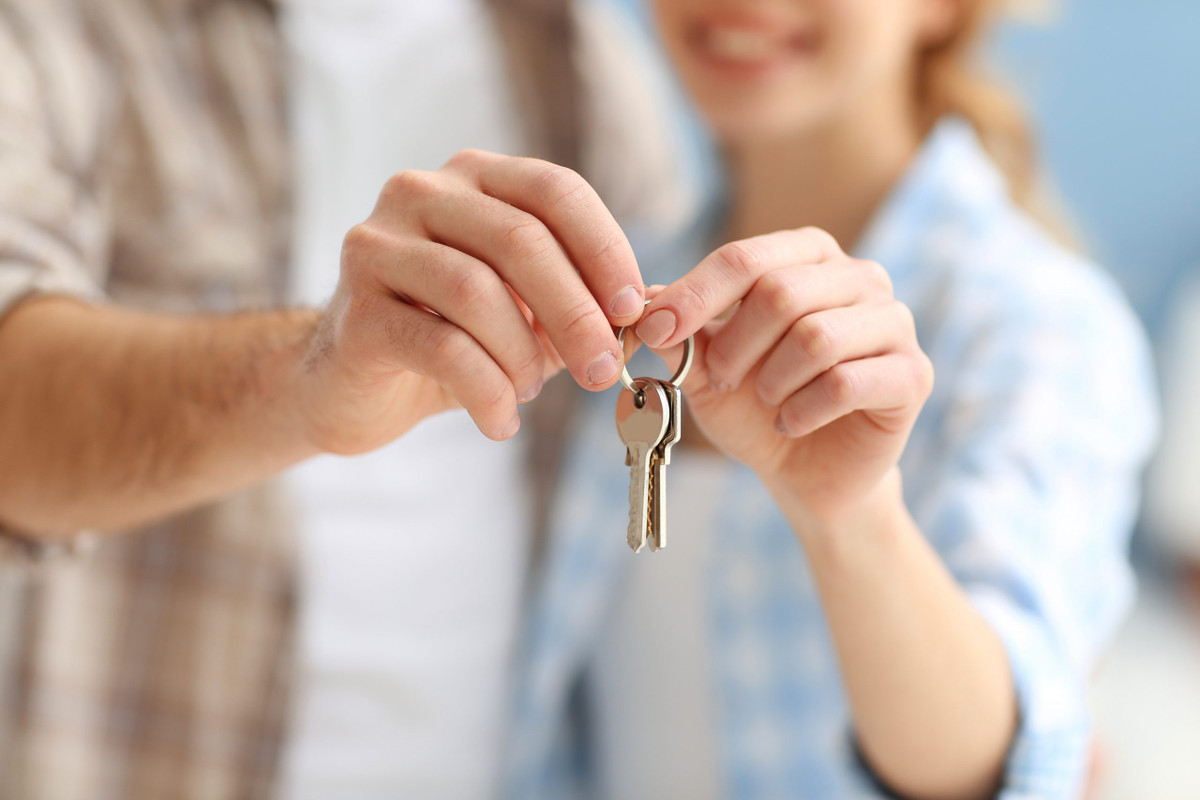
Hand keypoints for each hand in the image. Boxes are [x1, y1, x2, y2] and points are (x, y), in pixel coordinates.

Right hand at [295, 150, 644, 452]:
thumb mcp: (523, 310)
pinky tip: (500, 421)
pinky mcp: (356, 311)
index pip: (555, 190)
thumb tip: (652, 313)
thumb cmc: (451, 338)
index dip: (604, 250)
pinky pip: (441, 349)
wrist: (352, 385)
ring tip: (532, 393)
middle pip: (521, 239)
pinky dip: (485, 393)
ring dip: (523, 354)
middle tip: (603, 369)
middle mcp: (419, 194)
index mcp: (472, 177)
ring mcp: (377, 247)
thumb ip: (579, 302)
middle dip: (576, 311)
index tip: (635, 310)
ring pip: (477, 291)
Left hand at [636, 227, 932, 522]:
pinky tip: (792, 423)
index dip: (693, 295)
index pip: (745, 258)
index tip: (654, 331)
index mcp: (808, 255)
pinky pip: (846, 383)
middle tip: (721, 379)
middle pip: (781, 293)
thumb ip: (680, 331)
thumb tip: (639, 304)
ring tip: (765, 400)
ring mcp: (894, 322)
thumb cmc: (757, 406)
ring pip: (816, 337)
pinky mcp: (913, 374)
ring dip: (771, 381)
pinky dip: (803, 410)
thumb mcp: (707, 365)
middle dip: (735, 346)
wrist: (807, 470)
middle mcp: (859, 275)